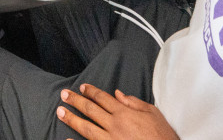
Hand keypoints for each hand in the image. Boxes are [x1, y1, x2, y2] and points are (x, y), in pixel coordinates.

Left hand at [57, 84, 178, 139]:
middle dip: (76, 101)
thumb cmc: (162, 136)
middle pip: (91, 110)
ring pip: (86, 128)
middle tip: (64, 94)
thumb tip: (118, 94)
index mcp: (124, 113)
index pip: (103, 98)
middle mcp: (115, 125)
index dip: (91, 92)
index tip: (82, 87)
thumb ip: (134, 102)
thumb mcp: (153, 114)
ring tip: (59, 112)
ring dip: (72, 119)